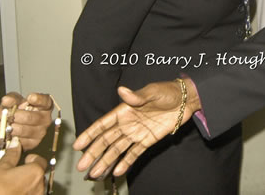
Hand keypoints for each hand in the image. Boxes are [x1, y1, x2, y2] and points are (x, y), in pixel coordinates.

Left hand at [0, 93, 53, 150]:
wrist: (6, 126)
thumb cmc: (14, 110)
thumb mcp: (13, 101)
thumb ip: (11, 98)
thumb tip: (6, 100)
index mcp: (44, 107)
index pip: (46, 102)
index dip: (39, 100)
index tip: (29, 97)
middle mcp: (45, 120)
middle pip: (30, 117)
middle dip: (10, 114)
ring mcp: (39, 133)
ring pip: (20, 130)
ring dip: (1, 126)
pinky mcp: (31, 144)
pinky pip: (16, 140)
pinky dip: (2, 135)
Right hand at [0, 137, 46, 194]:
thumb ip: (11, 155)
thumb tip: (15, 144)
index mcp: (35, 172)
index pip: (40, 161)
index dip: (32, 159)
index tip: (24, 159)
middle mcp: (40, 186)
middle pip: (38, 174)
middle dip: (28, 172)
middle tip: (13, 173)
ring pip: (35, 186)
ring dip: (27, 184)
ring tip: (10, 185)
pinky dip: (24, 193)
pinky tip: (12, 193)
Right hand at [73, 80, 195, 178]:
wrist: (186, 100)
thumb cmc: (168, 91)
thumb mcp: (152, 92)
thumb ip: (136, 96)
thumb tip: (122, 90)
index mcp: (124, 110)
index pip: (103, 124)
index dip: (89, 134)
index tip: (77, 145)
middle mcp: (127, 123)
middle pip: (106, 140)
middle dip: (93, 153)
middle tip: (81, 166)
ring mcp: (137, 133)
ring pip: (117, 150)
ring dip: (106, 161)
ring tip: (95, 173)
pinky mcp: (148, 140)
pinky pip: (134, 153)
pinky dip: (125, 162)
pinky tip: (116, 172)